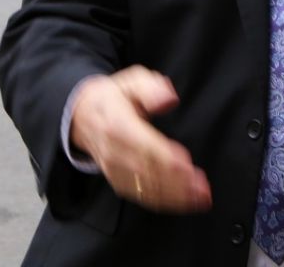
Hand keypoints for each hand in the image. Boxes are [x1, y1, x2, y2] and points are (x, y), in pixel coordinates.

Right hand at [69, 66, 211, 212]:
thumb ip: (151, 88)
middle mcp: (114, 151)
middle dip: (176, 184)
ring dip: (171, 197)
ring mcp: (113, 168)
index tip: (187, 165)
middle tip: (202, 190)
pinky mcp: (115, 179)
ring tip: (197, 199)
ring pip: (143, 187)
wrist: (81, 115)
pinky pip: (137, 194)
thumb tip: (169, 99)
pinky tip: (179, 202)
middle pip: (146, 172)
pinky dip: (159, 201)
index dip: (166, 158)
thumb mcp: (132, 80)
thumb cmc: (114, 96)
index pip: (144, 146)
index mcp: (118, 125)